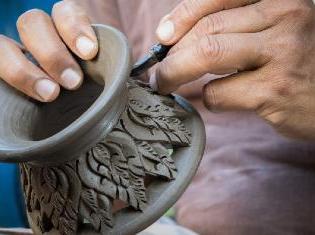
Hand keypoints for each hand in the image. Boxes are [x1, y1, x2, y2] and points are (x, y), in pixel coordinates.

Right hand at [0, 0, 97, 101]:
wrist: (72, 103)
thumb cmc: (92, 84)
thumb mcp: (98, 72)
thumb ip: (102, 68)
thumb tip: (115, 79)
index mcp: (66, 27)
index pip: (65, 12)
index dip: (75, 28)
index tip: (89, 52)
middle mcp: (39, 34)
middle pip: (32, 23)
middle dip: (53, 53)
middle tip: (73, 82)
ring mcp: (17, 51)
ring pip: (4, 46)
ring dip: (24, 71)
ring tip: (49, 93)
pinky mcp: (4, 70)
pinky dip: (11, 80)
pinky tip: (26, 95)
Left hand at [153, 0, 314, 139]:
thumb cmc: (301, 62)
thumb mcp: (275, 31)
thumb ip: (235, 26)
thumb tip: (175, 35)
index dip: (182, 15)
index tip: (162, 36)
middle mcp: (286, 16)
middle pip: (207, 29)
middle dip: (172, 53)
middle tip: (159, 71)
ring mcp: (282, 53)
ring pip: (207, 54)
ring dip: (176, 72)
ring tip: (166, 83)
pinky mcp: (276, 91)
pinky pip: (221, 93)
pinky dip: (209, 98)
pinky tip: (220, 99)